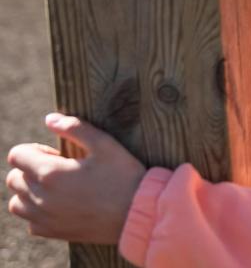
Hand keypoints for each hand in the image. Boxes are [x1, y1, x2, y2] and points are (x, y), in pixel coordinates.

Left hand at [6, 113, 146, 243]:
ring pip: (17, 202)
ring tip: (55, 187)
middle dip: (29, 169)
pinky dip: (37, 212)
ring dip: (29, 192)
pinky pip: (30, 222)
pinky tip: (59, 204)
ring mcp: (44, 218)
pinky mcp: (52, 232)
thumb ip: (75, 128)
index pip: (16, 155)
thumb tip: (50, 119)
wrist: (136, 213)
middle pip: (13, 179)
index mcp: (50, 172)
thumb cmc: (123, 176)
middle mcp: (40, 197)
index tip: (53, 152)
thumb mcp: (105, 144)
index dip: (33, 149)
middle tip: (58, 168)